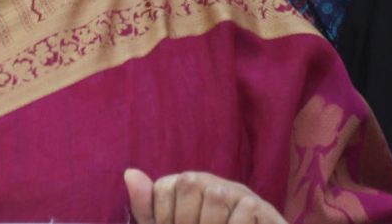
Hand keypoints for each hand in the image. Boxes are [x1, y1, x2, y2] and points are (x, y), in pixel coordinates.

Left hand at [124, 168, 282, 223]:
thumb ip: (147, 209)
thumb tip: (129, 172)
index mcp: (186, 189)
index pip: (165, 186)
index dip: (164, 217)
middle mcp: (212, 184)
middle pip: (189, 183)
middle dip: (187, 220)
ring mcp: (239, 194)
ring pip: (216, 195)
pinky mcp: (262, 208)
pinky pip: (245, 208)